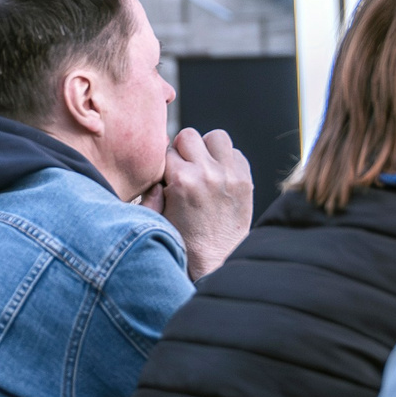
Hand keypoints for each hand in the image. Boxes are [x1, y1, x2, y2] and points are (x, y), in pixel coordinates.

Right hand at [156, 127, 254, 279]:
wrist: (215, 260)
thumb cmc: (183, 241)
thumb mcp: (157, 216)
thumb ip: (151, 189)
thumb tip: (157, 166)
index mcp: (181, 181)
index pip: (166, 151)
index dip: (165, 164)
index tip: (168, 178)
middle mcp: (206, 173)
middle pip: (188, 136)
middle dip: (183, 151)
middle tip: (185, 170)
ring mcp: (229, 175)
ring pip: (216, 137)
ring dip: (208, 150)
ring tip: (205, 168)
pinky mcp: (245, 181)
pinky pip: (236, 153)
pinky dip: (227, 161)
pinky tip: (221, 178)